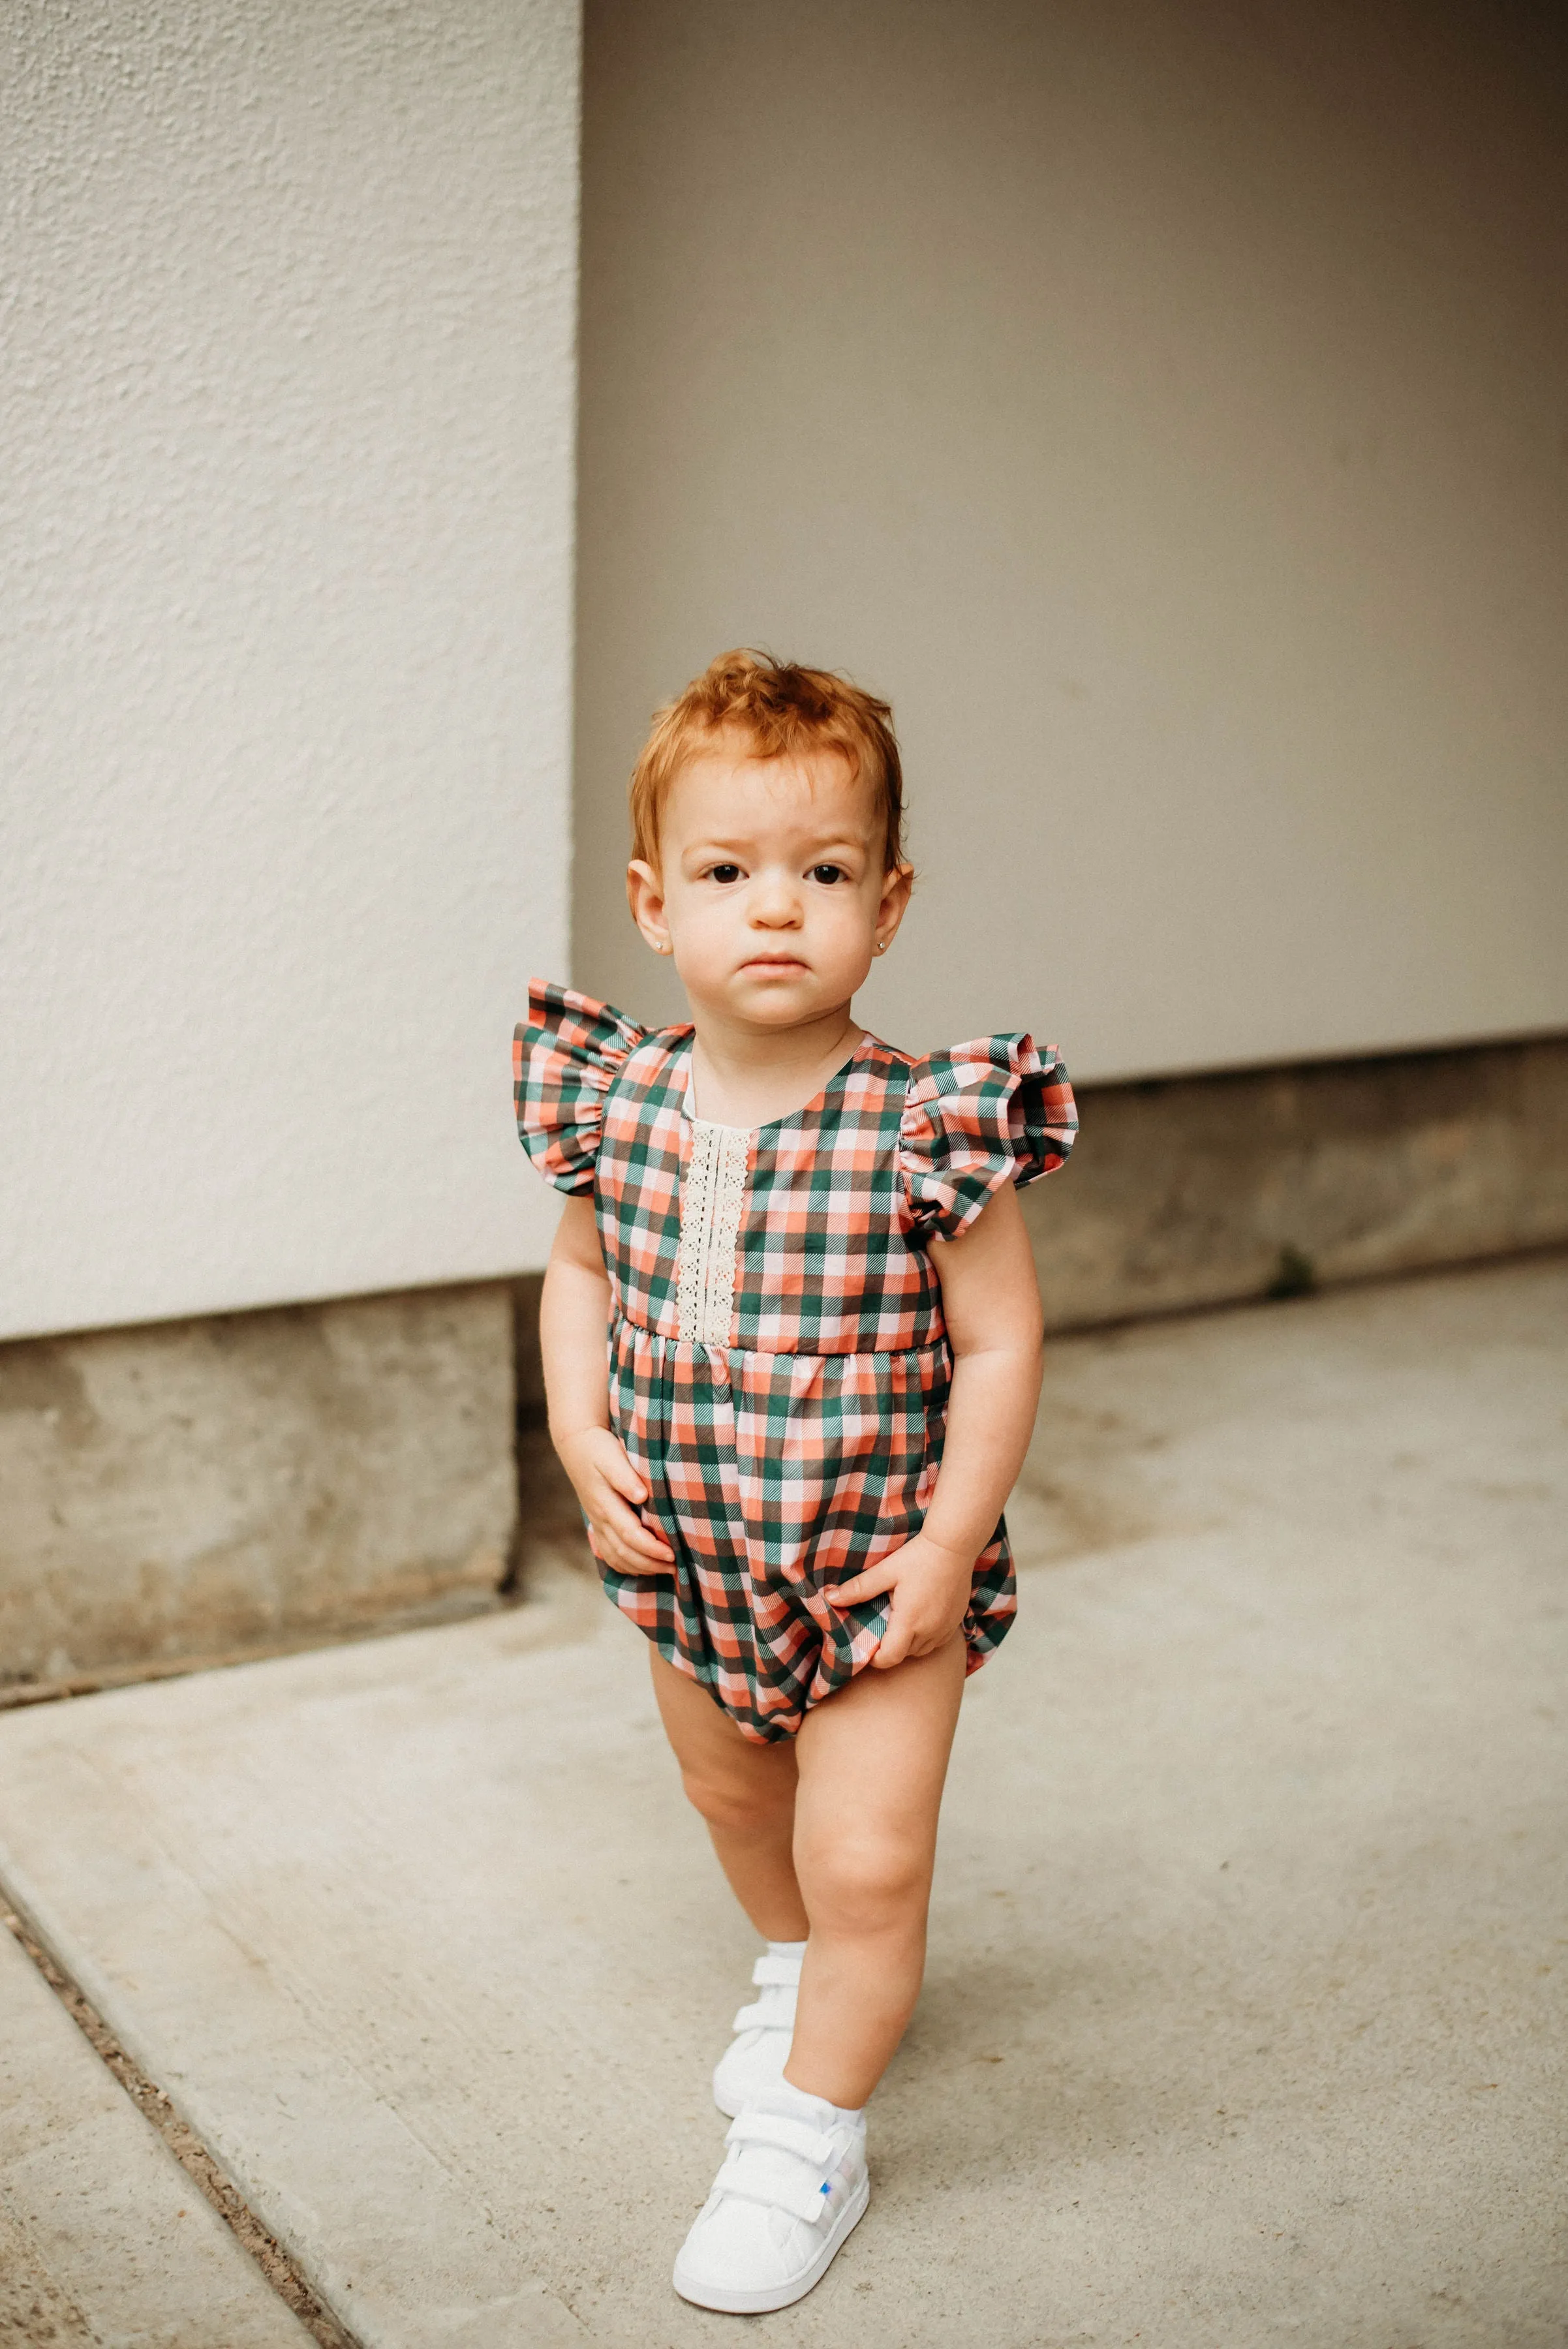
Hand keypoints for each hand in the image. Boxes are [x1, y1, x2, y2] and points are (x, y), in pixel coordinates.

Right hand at [553, 1426, 674, 1573]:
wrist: (575, 1443)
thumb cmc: (598, 1448)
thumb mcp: (611, 1457)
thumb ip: (625, 1477)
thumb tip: (641, 1496)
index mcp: (605, 1504)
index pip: (630, 1535)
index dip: (651, 1548)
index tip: (672, 1554)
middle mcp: (599, 1518)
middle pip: (624, 1552)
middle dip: (650, 1564)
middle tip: (676, 1567)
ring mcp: (597, 1523)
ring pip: (616, 1556)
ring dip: (641, 1567)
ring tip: (666, 1570)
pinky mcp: (597, 1523)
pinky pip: (609, 1553)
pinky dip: (625, 1565)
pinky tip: (641, 1567)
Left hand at [832, 1531, 973, 1670]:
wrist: (954, 1545)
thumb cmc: (919, 1557)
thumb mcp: (886, 1571)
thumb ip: (859, 1588)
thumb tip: (830, 1598)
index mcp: (909, 1621)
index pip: (890, 1658)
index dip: (874, 1659)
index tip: (866, 1647)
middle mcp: (929, 1631)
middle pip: (904, 1655)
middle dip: (889, 1648)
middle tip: (878, 1628)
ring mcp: (945, 1628)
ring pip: (921, 1650)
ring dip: (907, 1644)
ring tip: (897, 1622)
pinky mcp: (956, 1622)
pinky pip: (936, 1642)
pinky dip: (925, 1637)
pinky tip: (918, 1618)